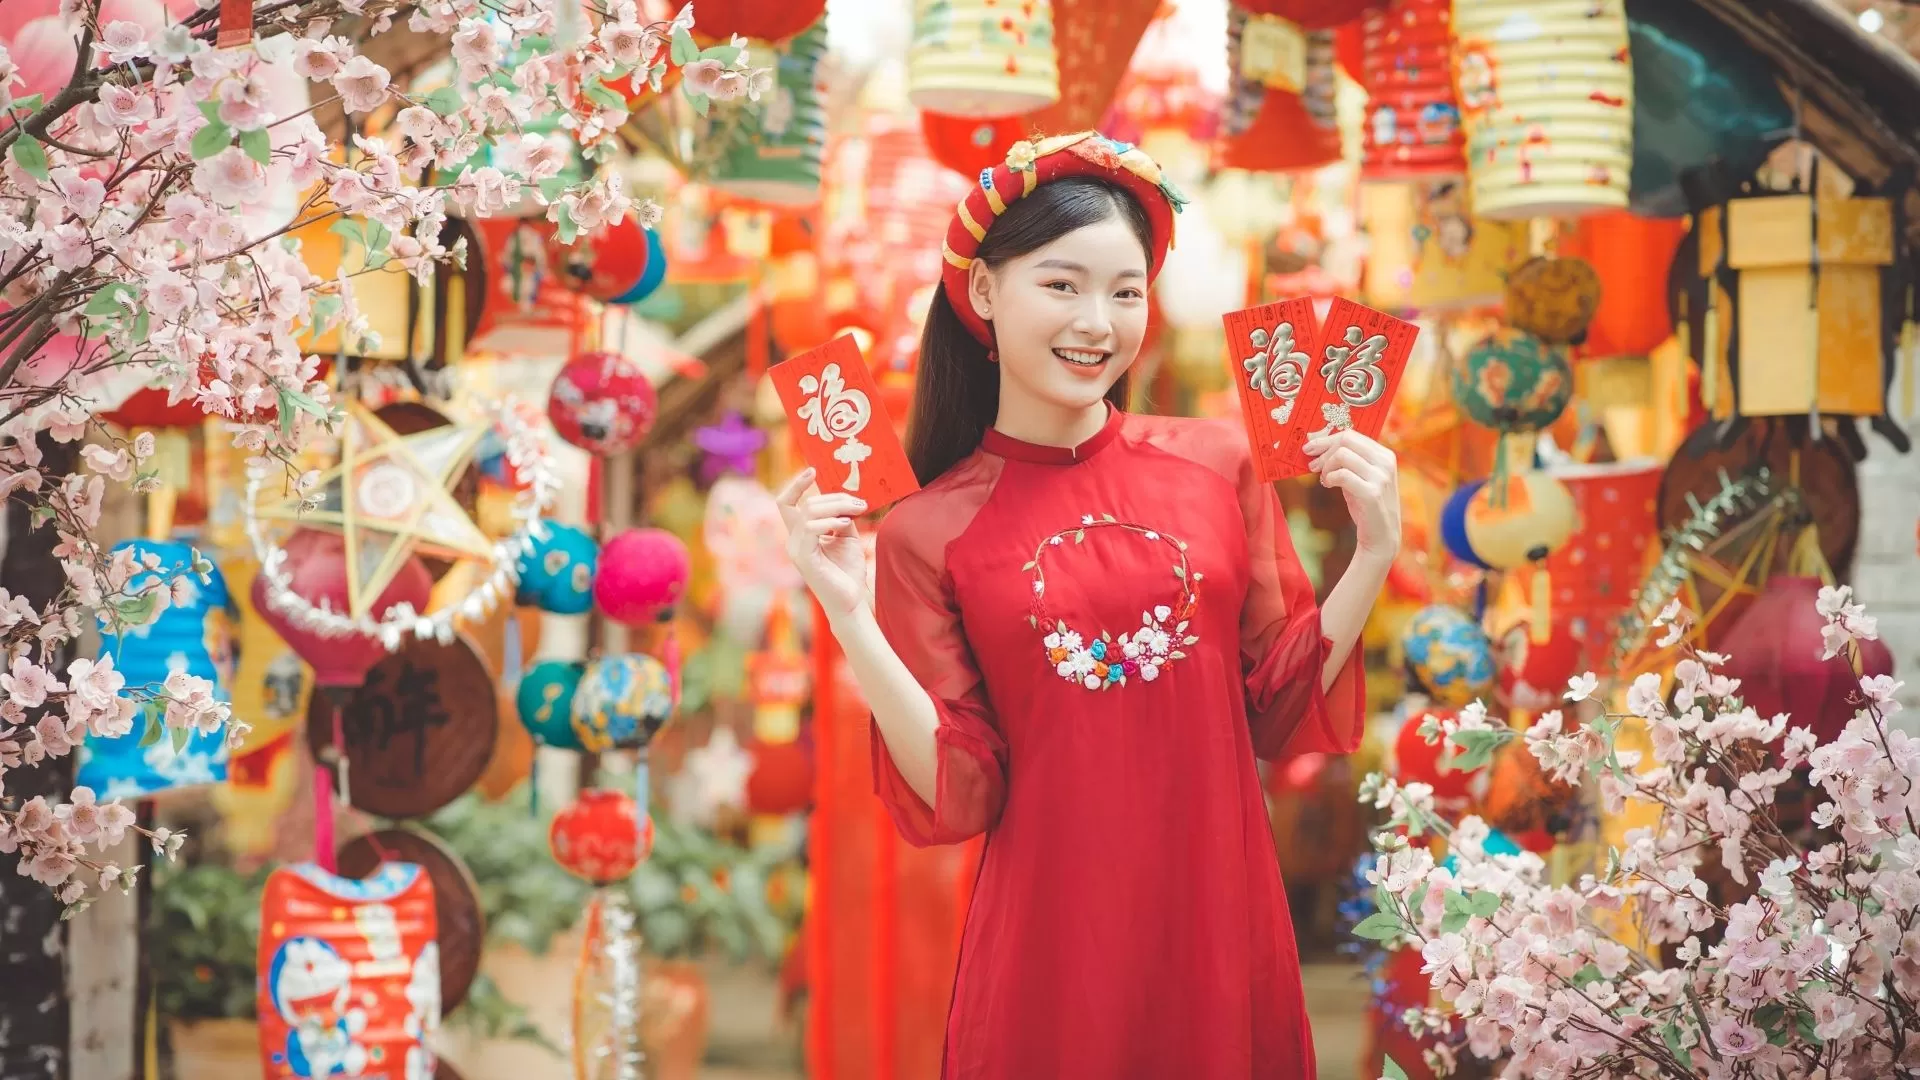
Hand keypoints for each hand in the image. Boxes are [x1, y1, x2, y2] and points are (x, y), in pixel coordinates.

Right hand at [774, 468, 869, 619]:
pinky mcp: (803, 559)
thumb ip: (842, 516)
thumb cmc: (848, 571)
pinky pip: (811, 529)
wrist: (851, 600)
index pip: (787, 502)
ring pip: (808, 512)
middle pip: (804, 502)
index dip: (796, 484)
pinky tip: (845, 524)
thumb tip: (846, 498)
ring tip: (857, 511)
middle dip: (834, 497)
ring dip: (836, 506)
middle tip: (860, 503)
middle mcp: (794, 539)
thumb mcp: (847, 536)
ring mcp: (796, 549)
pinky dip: (829, 522)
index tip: (813, 470)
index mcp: (801, 533)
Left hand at [1304, 429, 1400, 562]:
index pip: (1351, 435)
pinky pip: (1342, 475)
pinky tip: (1327, 485)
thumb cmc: (1366, 506)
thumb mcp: (1360, 478)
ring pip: (1342, 455)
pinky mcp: (1372, 493)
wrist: (1381, 537)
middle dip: (1323, 450)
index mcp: (1384, 455)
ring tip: (1323, 478)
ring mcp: (1381, 477)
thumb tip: (1318, 447)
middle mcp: (1386, 462)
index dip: (1327, 440)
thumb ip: (1347, 462)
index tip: (1310, 448)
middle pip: (1346, 440)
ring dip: (1326, 466)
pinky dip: (1329, 478)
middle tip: (1311, 464)